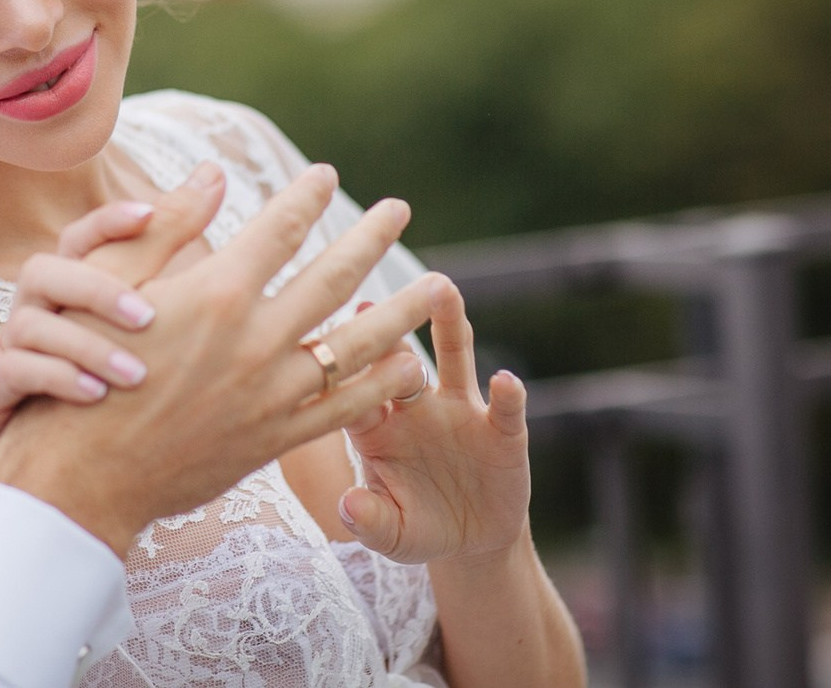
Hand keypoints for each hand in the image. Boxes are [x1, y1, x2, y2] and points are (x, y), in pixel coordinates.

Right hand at [0, 164, 440, 554]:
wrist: (85, 470)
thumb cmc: (88, 367)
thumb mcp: (117, 287)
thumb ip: (169, 228)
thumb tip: (212, 173)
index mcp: (216, 293)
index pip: (279, 228)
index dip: (305, 196)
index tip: (326, 174)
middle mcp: (254, 339)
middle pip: (333, 278)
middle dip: (370, 238)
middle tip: (401, 208)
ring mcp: (271, 392)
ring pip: (356, 345)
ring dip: (401, 312)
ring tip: (438, 287)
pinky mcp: (274, 437)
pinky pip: (346, 407)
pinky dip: (382, 385)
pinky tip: (407, 365)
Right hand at [0, 203, 162, 472]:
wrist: (58, 479)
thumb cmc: (106, 387)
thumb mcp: (143, 315)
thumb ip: (172, 248)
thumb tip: (217, 173)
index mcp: (74, 291)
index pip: (81, 237)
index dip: (109, 220)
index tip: (147, 214)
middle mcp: (37, 313)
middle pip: (45, 271)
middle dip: (96, 288)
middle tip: (149, 315)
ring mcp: (11, 352)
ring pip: (28, 324)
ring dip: (85, 345)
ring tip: (137, 374)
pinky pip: (10, 372)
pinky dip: (55, 379)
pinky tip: (97, 397)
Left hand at [336, 279, 531, 567]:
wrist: (471, 541)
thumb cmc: (416, 526)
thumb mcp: (389, 533)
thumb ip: (368, 521)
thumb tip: (347, 507)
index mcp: (374, 426)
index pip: (353, 391)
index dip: (341, 372)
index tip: (324, 345)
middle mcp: (412, 407)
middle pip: (397, 359)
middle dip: (385, 329)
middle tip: (370, 298)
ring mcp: (457, 411)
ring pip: (451, 358)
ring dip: (447, 324)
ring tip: (444, 289)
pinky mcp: (500, 429)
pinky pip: (504, 407)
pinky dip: (507, 394)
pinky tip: (505, 381)